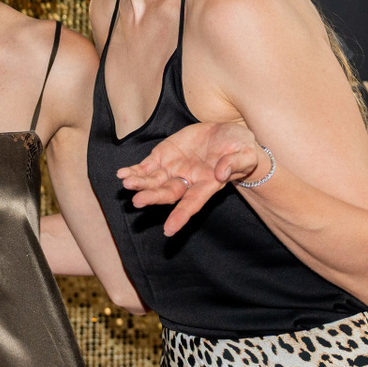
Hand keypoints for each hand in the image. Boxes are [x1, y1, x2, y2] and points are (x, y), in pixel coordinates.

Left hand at [117, 120, 268, 235]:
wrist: (227, 135)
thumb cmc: (240, 148)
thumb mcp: (245, 153)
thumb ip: (234, 163)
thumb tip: (221, 173)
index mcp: (207, 184)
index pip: (193, 203)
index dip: (181, 216)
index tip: (169, 230)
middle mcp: (187, 181)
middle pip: (167, 193)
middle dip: (153, 197)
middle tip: (138, 201)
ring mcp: (174, 169)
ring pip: (153, 181)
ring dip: (140, 184)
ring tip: (127, 182)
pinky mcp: (164, 157)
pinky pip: (146, 167)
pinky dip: (134, 171)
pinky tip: (122, 174)